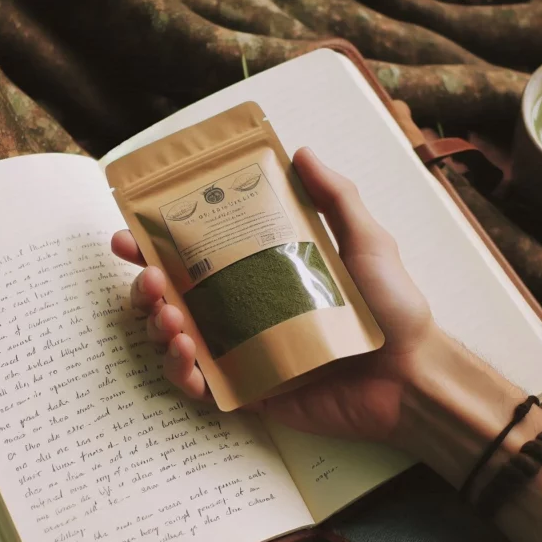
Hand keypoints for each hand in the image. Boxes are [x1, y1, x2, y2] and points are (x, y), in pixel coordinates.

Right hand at [112, 148, 440, 441]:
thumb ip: (335, 197)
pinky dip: (181, 373)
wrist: (411, 374)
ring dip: (158, 327)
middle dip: (147, 287)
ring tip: (173, 320)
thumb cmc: (393, 307)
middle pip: (175, 296)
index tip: (130, 232)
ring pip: (177, 338)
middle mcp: (245, 310)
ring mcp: (243, 352)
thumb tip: (300, 151)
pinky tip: (186, 357)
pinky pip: (200, 385)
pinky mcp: (249, 391)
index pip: (198, 254)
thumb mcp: (366, 240)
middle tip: (151, 279)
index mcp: (262, 272)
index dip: (157, 244)